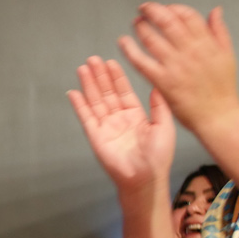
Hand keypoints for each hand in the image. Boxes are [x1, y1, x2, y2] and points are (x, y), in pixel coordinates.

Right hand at [68, 57, 175, 193]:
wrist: (145, 177)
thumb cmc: (158, 156)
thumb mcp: (164, 126)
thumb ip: (159, 106)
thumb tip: (157, 86)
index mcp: (136, 116)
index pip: (123, 92)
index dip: (117, 77)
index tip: (111, 62)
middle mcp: (119, 119)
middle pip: (107, 93)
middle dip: (100, 76)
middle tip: (93, 59)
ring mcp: (106, 127)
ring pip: (95, 101)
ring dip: (89, 85)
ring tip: (83, 68)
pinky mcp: (95, 137)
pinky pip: (86, 118)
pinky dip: (79, 105)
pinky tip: (74, 93)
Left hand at [119, 3, 238, 134]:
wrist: (218, 117)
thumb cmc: (223, 89)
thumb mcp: (227, 55)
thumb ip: (219, 31)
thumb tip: (215, 10)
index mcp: (207, 43)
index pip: (187, 15)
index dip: (173, 8)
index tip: (166, 8)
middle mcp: (190, 51)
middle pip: (167, 21)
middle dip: (153, 11)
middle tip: (144, 8)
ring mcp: (175, 66)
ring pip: (152, 38)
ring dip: (141, 27)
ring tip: (136, 22)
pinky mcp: (163, 81)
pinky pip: (141, 61)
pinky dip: (130, 49)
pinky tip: (123, 42)